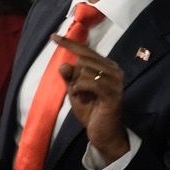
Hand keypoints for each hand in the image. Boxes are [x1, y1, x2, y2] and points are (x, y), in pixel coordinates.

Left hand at [52, 34, 129, 162]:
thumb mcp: (75, 91)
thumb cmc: (90, 111)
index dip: (69, 43)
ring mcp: (116, 81)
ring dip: (77, 85)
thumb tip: (63, 65)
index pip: (85, 51)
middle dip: (75, 76)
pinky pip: (88, 82)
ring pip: (84, 70)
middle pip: (83, 60)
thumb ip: (69, 77)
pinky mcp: (113, 93)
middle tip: (80, 93)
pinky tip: (83, 98)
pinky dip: (80, 89)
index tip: (53, 36)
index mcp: (106, 66)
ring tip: (84, 98)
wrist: (103, 133)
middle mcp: (114, 69)